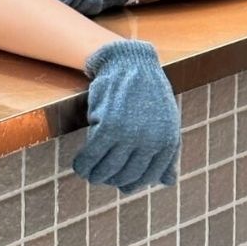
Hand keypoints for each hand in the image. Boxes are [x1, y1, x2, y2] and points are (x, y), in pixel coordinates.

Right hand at [73, 40, 179, 193]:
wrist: (129, 63)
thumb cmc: (148, 92)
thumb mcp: (167, 121)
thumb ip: (168, 152)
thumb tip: (167, 182)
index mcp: (168, 143)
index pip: (149, 177)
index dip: (132, 182)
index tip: (118, 183)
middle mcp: (151, 142)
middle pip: (126, 175)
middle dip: (111, 179)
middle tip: (99, 177)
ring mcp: (129, 136)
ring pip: (108, 169)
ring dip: (95, 175)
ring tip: (87, 173)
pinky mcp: (107, 126)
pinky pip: (92, 154)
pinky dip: (83, 163)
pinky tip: (78, 164)